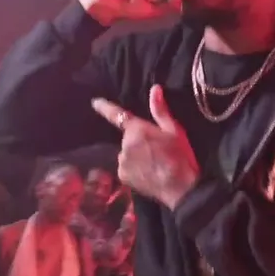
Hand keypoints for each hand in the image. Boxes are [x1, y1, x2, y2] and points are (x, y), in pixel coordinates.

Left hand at [91, 85, 199, 209]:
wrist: (179, 187)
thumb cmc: (179, 156)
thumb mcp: (174, 130)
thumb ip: (160, 110)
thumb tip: (154, 88)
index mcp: (137, 129)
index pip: (116, 115)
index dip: (105, 108)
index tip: (95, 102)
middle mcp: (125, 143)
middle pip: (128, 138)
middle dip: (137, 141)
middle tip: (155, 150)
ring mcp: (122, 160)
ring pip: (126, 154)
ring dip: (135, 156)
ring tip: (152, 164)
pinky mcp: (122, 175)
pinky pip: (125, 168)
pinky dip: (133, 169)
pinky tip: (147, 174)